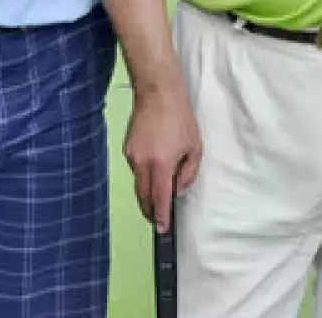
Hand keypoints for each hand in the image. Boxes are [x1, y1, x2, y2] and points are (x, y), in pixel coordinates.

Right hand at [124, 88, 201, 232]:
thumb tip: (178, 188)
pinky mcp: (127, 148)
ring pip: (138, 182)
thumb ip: (188, 172)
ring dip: (148, 187)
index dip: (161, 216)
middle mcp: (142, 162)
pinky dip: (145, 171)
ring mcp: (131, 155)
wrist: (158, 93)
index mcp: (161, 164)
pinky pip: (136, 167)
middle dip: (150, 209)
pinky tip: (156, 159)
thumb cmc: (180, 118)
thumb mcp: (195, 147)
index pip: (160, 198)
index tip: (162, 228)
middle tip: (158, 217)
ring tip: (163, 178)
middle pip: (143, 196)